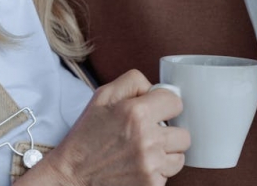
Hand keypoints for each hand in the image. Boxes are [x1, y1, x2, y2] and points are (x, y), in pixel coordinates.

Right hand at [22, 70, 189, 185]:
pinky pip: (168, 174)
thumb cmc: (87, 135)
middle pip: (184, 133)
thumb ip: (133, 81)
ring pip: (180, 156)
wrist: (72, 175)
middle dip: (168, 132)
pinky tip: (138, 166)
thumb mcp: (102, 96)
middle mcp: (148, 139)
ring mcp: (151, 165)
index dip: (165, 106)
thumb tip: (156, 87)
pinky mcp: (151, 185)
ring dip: (166, 154)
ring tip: (144, 152)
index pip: (176, 102)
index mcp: (137, 112)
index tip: (155, 111)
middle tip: (149, 134)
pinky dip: (157, 171)